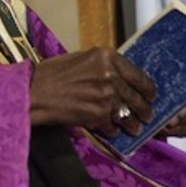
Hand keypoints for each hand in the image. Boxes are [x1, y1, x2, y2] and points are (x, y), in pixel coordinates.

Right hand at [30, 47, 156, 136]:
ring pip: (130, 116)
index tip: (150, 97)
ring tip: (133, 128)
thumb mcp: (83, 59)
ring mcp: (106, 96)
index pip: (140, 77)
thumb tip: (125, 79)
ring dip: (133, 124)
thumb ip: (106, 67)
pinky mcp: (99, 115)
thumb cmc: (54, 73)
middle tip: (146, 116)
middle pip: (139, 98)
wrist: (35, 90)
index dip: (148, 91)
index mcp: (108, 57)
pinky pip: (113, 127)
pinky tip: (109, 128)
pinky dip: (112, 130)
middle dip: (144, 110)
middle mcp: (111, 75)